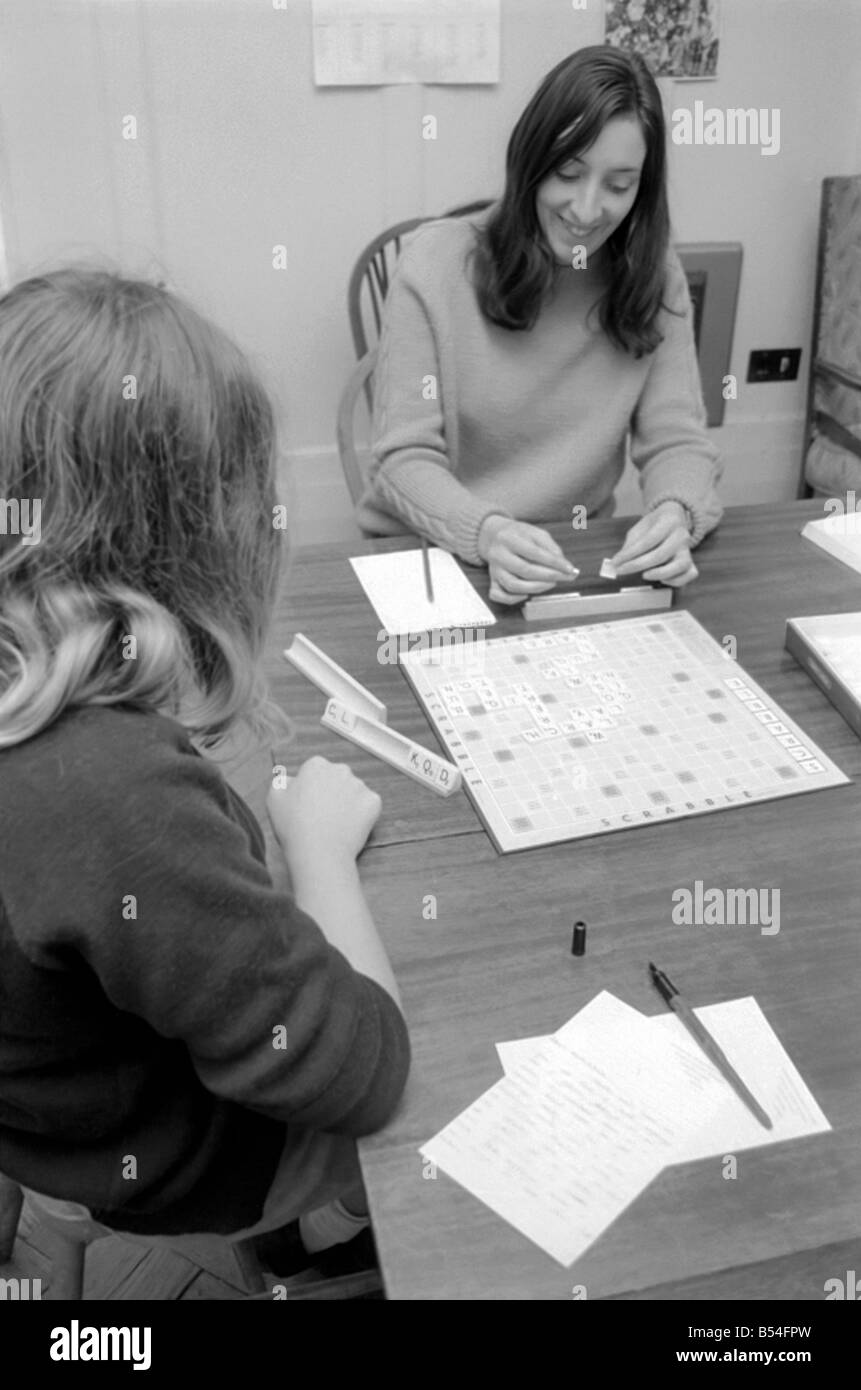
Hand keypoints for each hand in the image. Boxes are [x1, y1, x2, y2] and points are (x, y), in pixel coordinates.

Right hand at [267, 756, 381, 866]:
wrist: (318, 852)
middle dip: (333, 793)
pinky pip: (369, 806)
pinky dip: (363, 816)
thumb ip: (283, 782)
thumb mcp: (274, 799)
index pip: (317, 772)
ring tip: (335, 824)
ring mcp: (359, 785)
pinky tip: (349, 827)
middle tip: (323, 816)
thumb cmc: (293, 827)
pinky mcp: (373, 802)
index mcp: (316, 765)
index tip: (310, 805)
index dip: (313, 790)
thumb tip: (292, 780)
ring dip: (348, 804)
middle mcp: (340, 770)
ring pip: (355, 792)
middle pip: (338, 779)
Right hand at [478, 515, 577, 604]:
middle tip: (565, 577)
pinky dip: (513, 599)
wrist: (495, 536)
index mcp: (509, 538)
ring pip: (513, 585)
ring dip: (536, 588)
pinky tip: (527, 594)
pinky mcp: (492, 581)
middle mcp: (498, 554)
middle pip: (525, 570)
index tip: (570, 569)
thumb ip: (551, 548)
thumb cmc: (519, 536)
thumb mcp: (536, 533)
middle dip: (549, 576)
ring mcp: (493, 570)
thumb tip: (566, 567)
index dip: (554, 563)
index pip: (534, 553)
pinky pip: (498, 595)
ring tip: (551, 583)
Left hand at [609, 502, 697, 586]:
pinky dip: (676, 580)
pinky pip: (690, 574)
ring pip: (680, 565)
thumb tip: (618, 563)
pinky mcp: (691, 561)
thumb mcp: (639, 529)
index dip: (630, 554)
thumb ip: (630, 544)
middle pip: (661, 554)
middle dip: (637, 565)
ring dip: (660, 573)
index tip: (615, 563)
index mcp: (669, 520)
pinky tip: (662, 580)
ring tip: (644, 575)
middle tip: (621, 571)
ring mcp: (688, 549)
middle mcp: (682, 535)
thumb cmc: (654, 526)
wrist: (673, 519)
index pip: (648, 540)